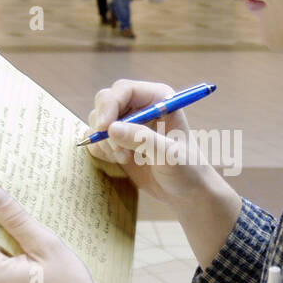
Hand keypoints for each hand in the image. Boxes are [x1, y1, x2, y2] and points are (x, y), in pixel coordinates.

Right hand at [84, 80, 212, 208]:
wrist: (187, 192)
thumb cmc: (187, 170)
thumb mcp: (168, 155)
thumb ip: (142, 139)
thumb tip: (111, 128)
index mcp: (158, 99)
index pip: (124, 90)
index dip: (110, 105)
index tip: (104, 127)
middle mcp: (141, 106)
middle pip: (106, 101)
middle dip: (103, 124)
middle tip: (115, 149)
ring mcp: (128, 123)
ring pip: (98, 121)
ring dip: (104, 142)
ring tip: (126, 158)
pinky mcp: (118, 141)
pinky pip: (96, 139)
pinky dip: (101, 150)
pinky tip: (121, 161)